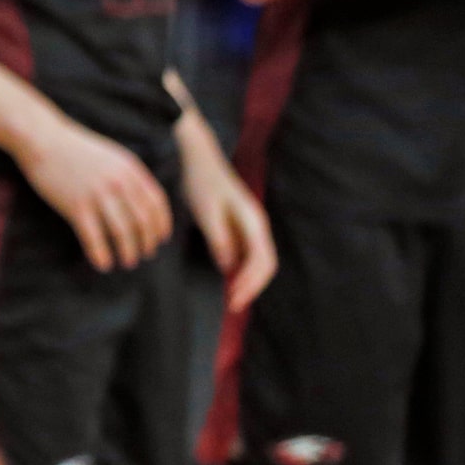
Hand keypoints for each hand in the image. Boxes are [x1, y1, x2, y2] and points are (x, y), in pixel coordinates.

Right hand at [19, 118, 174, 271]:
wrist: (42, 139)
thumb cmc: (74, 148)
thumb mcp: (111, 156)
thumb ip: (128, 175)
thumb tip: (141, 200)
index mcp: (130, 169)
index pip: (156, 203)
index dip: (161, 225)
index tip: (160, 239)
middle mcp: (118, 183)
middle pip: (143, 221)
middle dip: (147, 242)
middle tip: (145, 255)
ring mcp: (97, 194)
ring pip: (122, 232)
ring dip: (128, 252)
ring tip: (127, 262)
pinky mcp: (76, 206)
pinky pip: (94, 237)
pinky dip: (101, 254)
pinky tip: (103, 264)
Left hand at [179, 130, 277, 310]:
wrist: (199, 159)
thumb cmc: (202, 182)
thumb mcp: (206, 211)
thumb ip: (219, 238)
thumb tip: (228, 266)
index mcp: (254, 222)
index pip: (262, 262)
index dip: (251, 285)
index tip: (234, 301)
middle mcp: (257, 225)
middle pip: (265, 264)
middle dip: (252, 287)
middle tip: (232, 306)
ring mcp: (251, 225)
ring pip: (258, 260)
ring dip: (248, 280)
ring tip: (231, 297)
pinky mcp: (240, 225)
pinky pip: (247, 253)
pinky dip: (241, 269)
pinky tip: (226, 278)